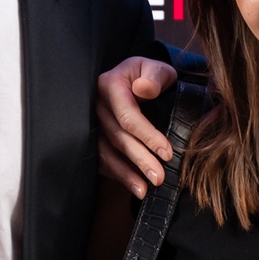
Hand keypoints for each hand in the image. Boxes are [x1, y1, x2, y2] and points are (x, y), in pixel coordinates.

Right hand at [97, 57, 177, 196]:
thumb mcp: (157, 69)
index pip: (127, 115)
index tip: (167, 153)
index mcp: (110, 85)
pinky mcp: (91, 138)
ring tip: (144, 190)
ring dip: (125, 174)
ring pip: (105, 152)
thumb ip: (155, 76)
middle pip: (117, 137)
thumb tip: (144, 89)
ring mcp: (91, 123)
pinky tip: (133, 186)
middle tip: (158, 178)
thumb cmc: (149, 76)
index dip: (147, 135)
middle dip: (139, 159)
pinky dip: (117, 174)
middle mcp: (95, 105)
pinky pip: (101, 159)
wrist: (136, 81)